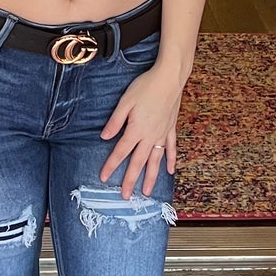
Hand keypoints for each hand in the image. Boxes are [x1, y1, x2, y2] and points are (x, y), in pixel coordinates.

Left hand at [100, 64, 183, 199]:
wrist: (170, 78)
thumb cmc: (146, 87)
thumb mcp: (125, 101)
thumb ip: (115, 121)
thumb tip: (104, 137)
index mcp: (136, 129)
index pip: (121, 152)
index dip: (111, 165)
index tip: (103, 177)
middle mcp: (150, 136)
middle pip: (138, 162)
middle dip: (131, 180)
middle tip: (126, 196)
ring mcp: (163, 133)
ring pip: (156, 160)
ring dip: (151, 177)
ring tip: (148, 193)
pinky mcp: (171, 128)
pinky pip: (171, 148)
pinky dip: (171, 160)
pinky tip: (170, 171)